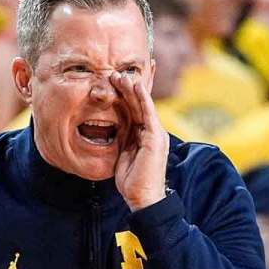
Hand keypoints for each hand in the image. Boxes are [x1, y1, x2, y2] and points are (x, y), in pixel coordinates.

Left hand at [110, 71, 167, 210]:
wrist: (143, 198)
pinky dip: (143, 98)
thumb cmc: (133, 181)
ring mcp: (155, 133)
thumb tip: (113, 125)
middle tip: (116, 71)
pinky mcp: (155, 138)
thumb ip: (122, 137)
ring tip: (121, 74)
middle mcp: (152, 131)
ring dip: (133, 88)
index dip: (131, 93)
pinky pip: (148, 113)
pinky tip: (136, 86)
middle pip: (140, 103)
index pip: (137, 109)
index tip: (124, 77)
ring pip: (144, 105)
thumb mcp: (123, 154)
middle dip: (130, 86)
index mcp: (145, 135)